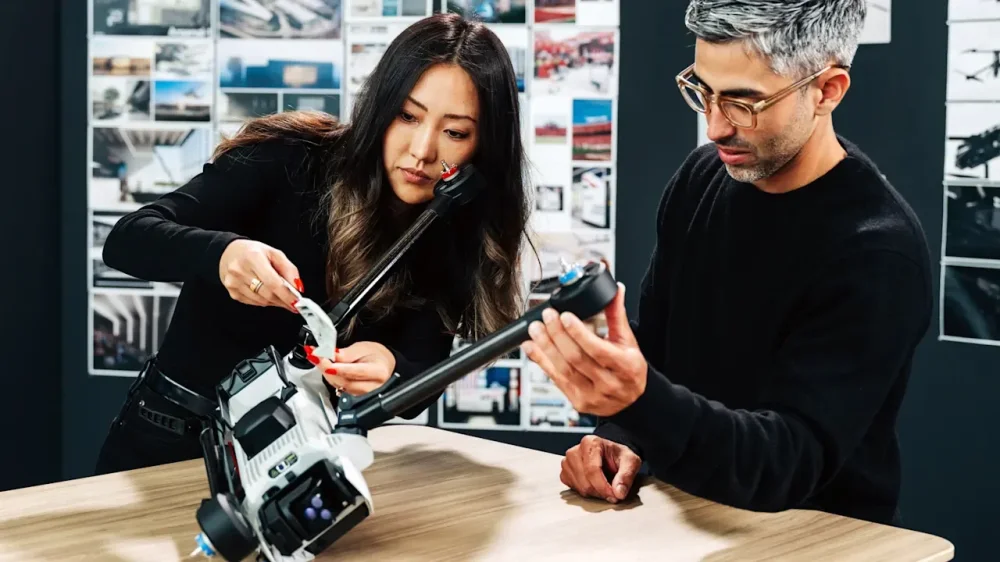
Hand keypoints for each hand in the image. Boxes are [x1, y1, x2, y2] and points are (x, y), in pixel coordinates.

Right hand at [219, 239, 301, 312]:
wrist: (229, 253)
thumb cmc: (252, 252)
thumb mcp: (274, 253)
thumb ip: (289, 269)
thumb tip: (297, 286)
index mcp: (253, 257)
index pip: (273, 282)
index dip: (287, 295)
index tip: (297, 301)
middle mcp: (240, 270)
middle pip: (268, 294)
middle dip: (284, 300)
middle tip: (294, 301)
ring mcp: (234, 283)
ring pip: (262, 301)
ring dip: (275, 301)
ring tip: (281, 296)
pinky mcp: (233, 293)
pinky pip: (254, 303)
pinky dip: (265, 301)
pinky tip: (268, 294)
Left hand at [303, 341, 395, 395]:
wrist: (383, 364)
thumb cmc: (376, 356)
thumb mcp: (363, 348)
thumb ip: (346, 354)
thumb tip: (329, 355)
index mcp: (378, 372)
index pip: (354, 372)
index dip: (336, 367)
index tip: (322, 359)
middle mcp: (372, 387)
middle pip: (344, 381)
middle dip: (326, 368)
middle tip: (315, 355)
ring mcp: (363, 395)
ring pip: (339, 385)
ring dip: (326, 372)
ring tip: (318, 358)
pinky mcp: (354, 398)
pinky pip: (338, 388)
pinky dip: (330, 377)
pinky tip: (325, 368)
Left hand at [521, 283, 646, 416]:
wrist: (631, 401)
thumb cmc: (628, 368)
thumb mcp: (628, 342)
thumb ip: (617, 316)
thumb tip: (615, 289)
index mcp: (625, 367)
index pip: (598, 349)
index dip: (578, 332)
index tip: (565, 316)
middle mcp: (608, 383)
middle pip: (576, 358)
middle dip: (557, 335)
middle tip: (547, 316)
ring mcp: (591, 395)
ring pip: (563, 369)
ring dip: (545, 347)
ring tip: (535, 329)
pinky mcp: (577, 401)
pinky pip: (554, 379)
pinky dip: (540, 361)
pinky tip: (531, 347)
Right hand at [561, 435, 641, 503]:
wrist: (610, 455)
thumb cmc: (618, 456)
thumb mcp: (630, 462)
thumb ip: (626, 476)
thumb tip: (619, 492)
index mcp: (590, 443)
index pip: (592, 470)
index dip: (604, 487)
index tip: (614, 496)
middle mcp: (575, 451)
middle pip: (585, 481)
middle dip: (601, 492)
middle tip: (613, 494)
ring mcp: (567, 462)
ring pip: (579, 487)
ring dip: (594, 493)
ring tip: (605, 487)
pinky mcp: (564, 472)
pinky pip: (573, 489)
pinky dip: (586, 492)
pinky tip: (594, 486)